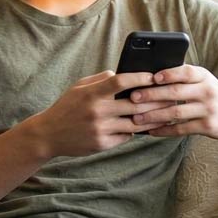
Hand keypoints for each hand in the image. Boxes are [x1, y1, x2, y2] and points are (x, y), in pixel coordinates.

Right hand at [25, 70, 176, 157]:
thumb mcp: (78, 88)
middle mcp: (97, 111)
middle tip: (169, 96)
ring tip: (163, 113)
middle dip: (155, 100)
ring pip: (136, 123)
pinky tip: (139, 126)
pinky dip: (133, 130)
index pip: (121, 81)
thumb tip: (123, 73)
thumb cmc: (66, 107)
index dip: (140, 77)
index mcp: (91, 93)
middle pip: (135, 104)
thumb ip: (100, 79)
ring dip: (151, 118)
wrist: (48, 134)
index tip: (153, 76)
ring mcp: (100, 129)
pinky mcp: (102, 144)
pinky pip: (126, 136)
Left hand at [128, 64, 217, 138]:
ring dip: (154, 115)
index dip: (169, 74)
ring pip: (176, 113)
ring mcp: (208, 110)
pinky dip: (165, 130)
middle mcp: (207, 92)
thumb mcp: (203, 80)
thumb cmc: (212, 93)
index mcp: (203, 77)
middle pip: (176, 92)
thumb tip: (149, 74)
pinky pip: (182, 129)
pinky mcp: (208, 126)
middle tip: (133, 98)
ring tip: (136, 118)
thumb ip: (182, 76)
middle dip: (152, 95)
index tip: (151, 77)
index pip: (186, 72)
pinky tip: (151, 131)